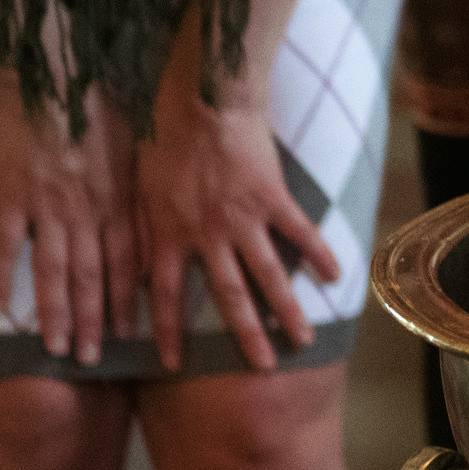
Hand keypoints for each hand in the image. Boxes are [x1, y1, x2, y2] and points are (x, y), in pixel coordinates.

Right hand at [0, 71, 138, 365]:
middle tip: (94, 359)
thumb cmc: (103, 104)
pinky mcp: (13, 196)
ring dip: (56, 314)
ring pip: (54, 272)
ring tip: (56, 348)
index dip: (132, 301)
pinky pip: (6, 246)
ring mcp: (49, 208)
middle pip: (94, 278)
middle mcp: (89, 212)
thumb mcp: (138, 147)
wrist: (58, 74)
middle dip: (96, 322)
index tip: (136, 335)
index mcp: (122, 201)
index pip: (131, 263)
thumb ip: (143, 188)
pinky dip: (1, 278)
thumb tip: (163, 218)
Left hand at [138, 21, 340, 372]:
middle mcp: (206, 237)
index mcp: (168, 235)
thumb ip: (142, 229)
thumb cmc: (160, 135)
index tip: (172, 364)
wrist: (200, 99)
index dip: (168, 333)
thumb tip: (131, 265)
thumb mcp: (136, 187)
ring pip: (267, 276)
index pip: (164, 297)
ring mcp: (243, 220)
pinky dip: (319, 255)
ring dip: (285, 312)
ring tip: (302, 341)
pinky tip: (336, 277)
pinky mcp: (273, 198)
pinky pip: (300, 232)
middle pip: (228, 297)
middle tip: (261, 370)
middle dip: (244, 337)